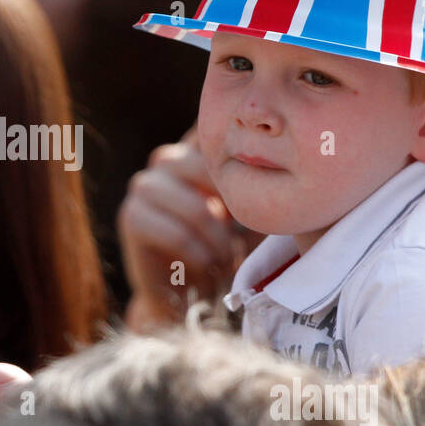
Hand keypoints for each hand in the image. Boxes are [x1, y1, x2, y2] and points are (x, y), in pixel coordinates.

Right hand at [118, 125, 251, 330]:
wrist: (187, 294)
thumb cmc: (227, 249)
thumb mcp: (250, 215)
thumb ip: (258, 188)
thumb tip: (293, 172)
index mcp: (199, 150)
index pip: (216, 131)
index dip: (240, 155)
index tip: (256, 197)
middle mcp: (168, 160)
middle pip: (208, 171)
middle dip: (233, 208)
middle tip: (245, 236)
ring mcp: (145, 185)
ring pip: (193, 207)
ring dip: (216, 238)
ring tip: (227, 257)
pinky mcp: (131, 216)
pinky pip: (175, 232)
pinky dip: (197, 254)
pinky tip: (206, 266)